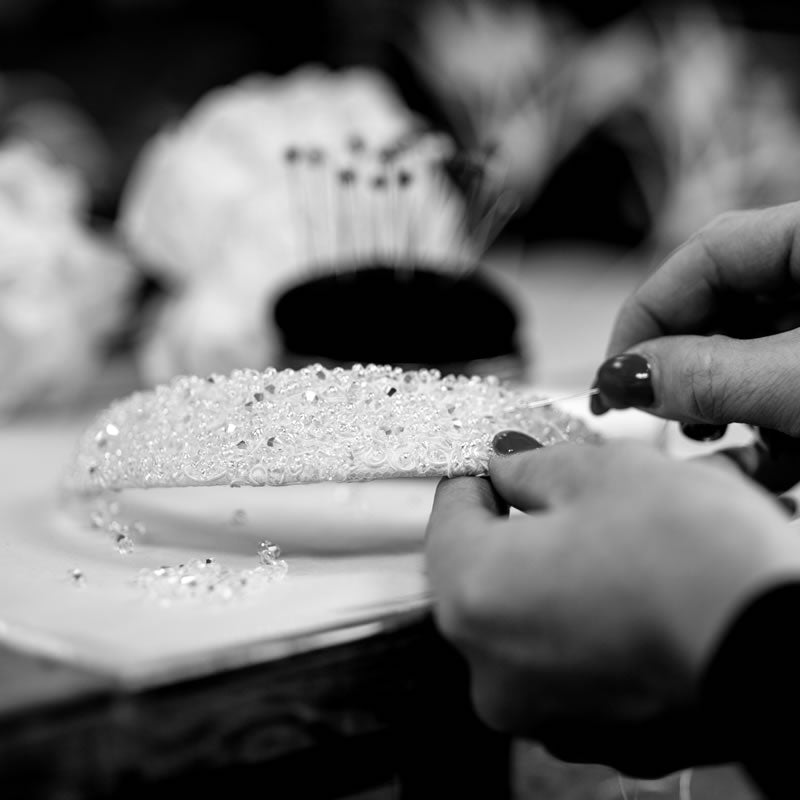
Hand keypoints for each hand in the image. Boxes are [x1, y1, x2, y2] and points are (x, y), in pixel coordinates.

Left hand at [425, 436, 799, 774]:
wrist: (786, 641)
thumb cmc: (694, 558)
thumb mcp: (598, 473)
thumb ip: (529, 466)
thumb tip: (506, 465)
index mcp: (474, 595)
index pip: (449, 513)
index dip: (477, 475)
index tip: (499, 460)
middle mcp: (493, 668)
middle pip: (486, 569)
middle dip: (521, 523)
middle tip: (561, 490)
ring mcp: (544, 709)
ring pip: (531, 615)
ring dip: (558, 571)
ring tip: (610, 536)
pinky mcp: (597, 731)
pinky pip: (572, 659)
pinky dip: (590, 621)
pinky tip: (632, 590)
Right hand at [590, 202, 799, 488]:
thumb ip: (712, 375)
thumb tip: (622, 376)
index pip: (706, 253)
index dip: (646, 317)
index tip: (611, 380)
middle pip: (726, 306)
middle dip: (687, 370)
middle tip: (659, 417)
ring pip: (755, 352)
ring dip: (725, 406)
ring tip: (718, 444)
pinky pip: (790, 384)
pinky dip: (770, 425)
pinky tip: (765, 462)